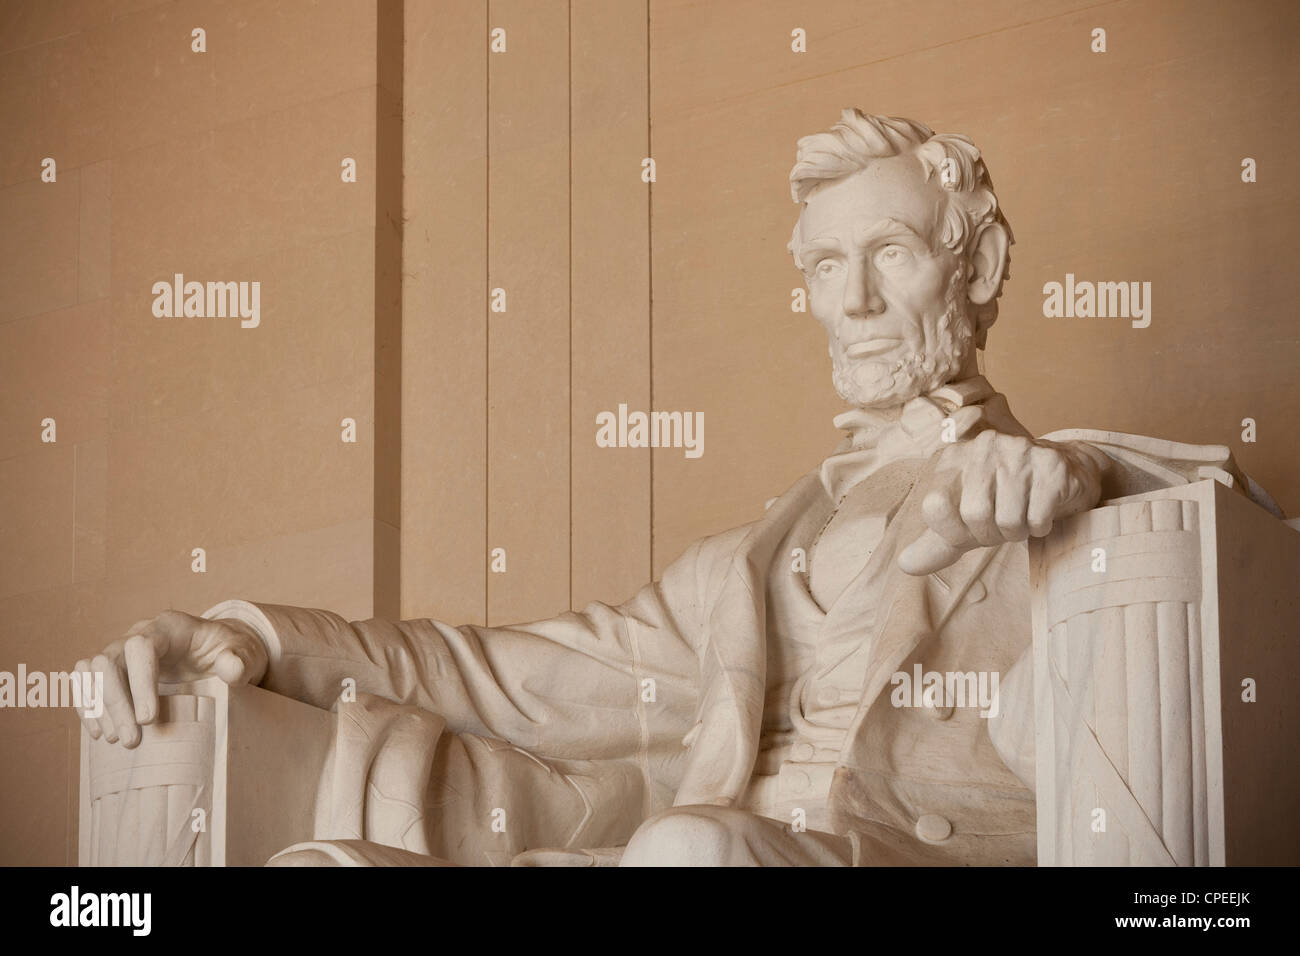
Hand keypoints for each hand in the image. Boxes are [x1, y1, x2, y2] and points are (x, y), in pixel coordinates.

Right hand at [74, 610, 268, 748]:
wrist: (219, 651)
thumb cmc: (230, 651)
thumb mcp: (246, 654)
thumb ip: (240, 661)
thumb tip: (230, 669)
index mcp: (170, 627)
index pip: (141, 647)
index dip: (140, 683)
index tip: (149, 720)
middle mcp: (138, 634)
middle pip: (108, 660)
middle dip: (115, 703)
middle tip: (130, 741)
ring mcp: (122, 649)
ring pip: (91, 671)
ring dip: (98, 707)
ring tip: (115, 740)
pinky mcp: (114, 667)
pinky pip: (86, 681)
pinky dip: (88, 706)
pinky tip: (100, 733)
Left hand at [898, 432, 1104, 574]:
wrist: (1058, 480)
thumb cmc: (1003, 503)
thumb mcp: (965, 524)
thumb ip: (936, 545)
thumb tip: (905, 565)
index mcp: (952, 458)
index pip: (935, 505)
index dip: (954, 531)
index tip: (969, 529)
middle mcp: (982, 448)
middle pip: (975, 515)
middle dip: (990, 534)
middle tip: (1001, 525)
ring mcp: (1019, 451)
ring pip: (1009, 519)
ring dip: (1018, 532)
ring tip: (1022, 516)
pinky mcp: (1051, 466)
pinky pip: (1038, 518)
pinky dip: (1040, 526)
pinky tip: (1041, 510)